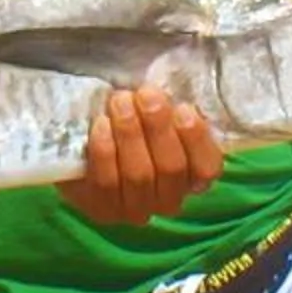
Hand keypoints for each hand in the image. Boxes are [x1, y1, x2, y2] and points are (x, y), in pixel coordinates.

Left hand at [57, 86, 223, 224]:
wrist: (84, 146)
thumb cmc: (131, 122)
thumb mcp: (153, 112)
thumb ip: (168, 106)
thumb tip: (170, 83)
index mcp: (192, 176)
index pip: (207, 167)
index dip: (197, 140)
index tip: (183, 108)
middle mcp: (169, 199)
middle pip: (171, 168)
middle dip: (158, 128)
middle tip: (145, 95)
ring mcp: (136, 209)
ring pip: (139, 175)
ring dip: (130, 134)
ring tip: (120, 102)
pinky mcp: (103, 210)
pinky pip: (106, 183)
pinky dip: (105, 151)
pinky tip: (101, 125)